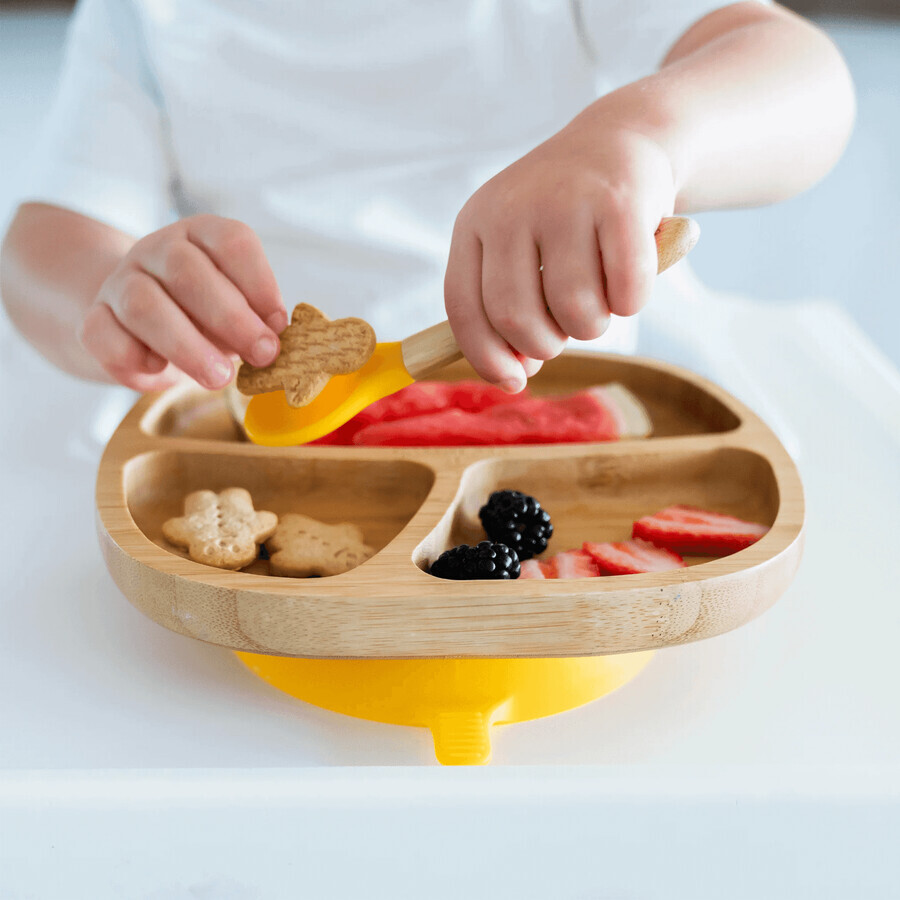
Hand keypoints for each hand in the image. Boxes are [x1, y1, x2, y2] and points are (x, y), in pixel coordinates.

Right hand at [79, 215, 286, 390]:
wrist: (138, 325)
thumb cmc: (203, 317)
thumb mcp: (237, 311)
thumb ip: (256, 321)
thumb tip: (273, 339)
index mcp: (202, 236)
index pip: (232, 242)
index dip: (260, 284)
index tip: (279, 324)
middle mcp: (158, 250)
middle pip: (187, 272)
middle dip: (231, 319)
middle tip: (262, 355)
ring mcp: (120, 282)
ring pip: (144, 305)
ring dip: (188, 347)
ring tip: (220, 377)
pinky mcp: (94, 320)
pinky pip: (103, 335)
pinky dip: (133, 356)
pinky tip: (159, 369)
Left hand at [445, 120, 676, 390]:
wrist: (623, 139)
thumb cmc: (565, 216)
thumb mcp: (518, 247)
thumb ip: (507, 306)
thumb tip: (513, 376)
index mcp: (475, 223)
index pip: (464, 310)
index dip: (487, 358)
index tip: (515, 380)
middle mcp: (511, 209)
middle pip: (516, 318)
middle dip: (546, 345)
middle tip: (566, 329)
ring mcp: (565, 201)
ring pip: (574, 312)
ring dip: (593, 327)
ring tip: (600, 300)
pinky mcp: (620, 202)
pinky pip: (626, 293)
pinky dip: (632, 302)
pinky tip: (630, 280)